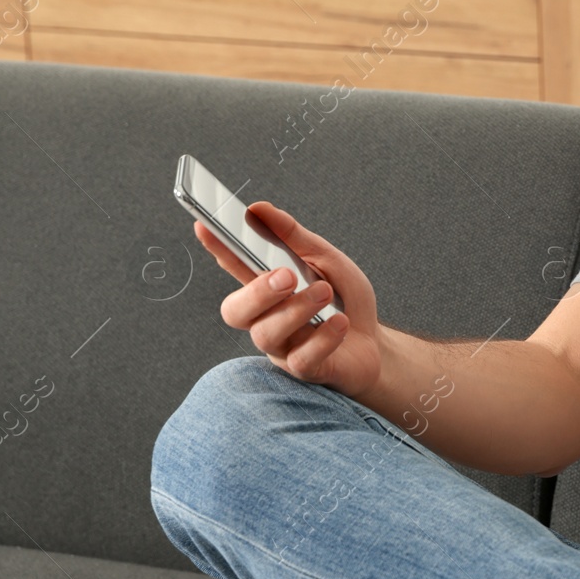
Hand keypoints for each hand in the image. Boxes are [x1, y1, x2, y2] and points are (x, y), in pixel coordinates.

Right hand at [195, 201, 381, 397]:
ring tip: (325, 292)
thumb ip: (293, 237)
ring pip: (266, 334)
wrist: (376, 344)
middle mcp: (266, 319)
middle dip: (256, 292)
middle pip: (235, 311)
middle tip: (286, 276)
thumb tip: (258, 208)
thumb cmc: (345, 300)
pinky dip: (323, 337)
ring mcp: (282, 347)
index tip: (203, 223)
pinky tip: (341, 323)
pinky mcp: (304, 369)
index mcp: (268, 288)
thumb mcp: (326, 260)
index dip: (217, 248)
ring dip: (297, 309)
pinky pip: (302, 358)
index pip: (234, 266)